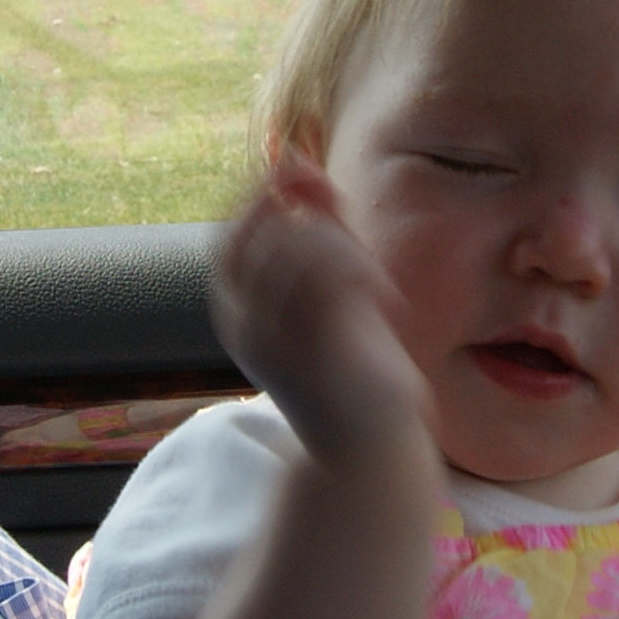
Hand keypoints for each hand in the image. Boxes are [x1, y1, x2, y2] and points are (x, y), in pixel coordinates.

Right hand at [213, 156, 434, 465]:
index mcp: (240, 316)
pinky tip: (387, 301)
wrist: (367, 455)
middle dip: (302, 209)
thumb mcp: (329, 290)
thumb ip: (317, 229)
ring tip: (372, 278)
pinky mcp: (319, 357)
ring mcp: (279, 344)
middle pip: (260, 236)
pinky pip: (330, 283)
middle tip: (343, 211)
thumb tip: (298, 163)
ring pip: (297, 252)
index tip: (303, 170)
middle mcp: (247, 329)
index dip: (263, 194)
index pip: (231, 237)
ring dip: (342, 248)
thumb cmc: (351, 368)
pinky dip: (361, 275)